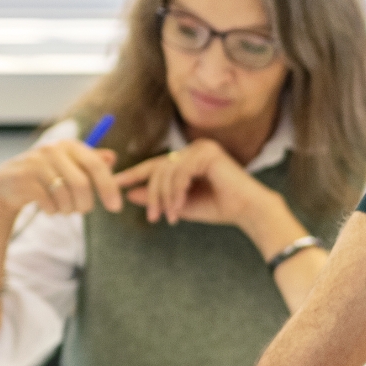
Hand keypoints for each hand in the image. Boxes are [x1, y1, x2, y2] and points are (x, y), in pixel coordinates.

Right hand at [0, 133, 117, 223]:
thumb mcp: (69, 165)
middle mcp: (53, 150)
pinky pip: (48, 203)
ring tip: (63, 208)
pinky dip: (53, 211)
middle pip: (81, 184)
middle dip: (85, 204)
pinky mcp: (23, 179)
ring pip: (65, 196)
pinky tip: (48, 208)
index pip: (96, 165)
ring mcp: (36, 163)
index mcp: (69, 145)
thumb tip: (112, 157)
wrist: (9, 183)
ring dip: (68, 209)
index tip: (116, 208)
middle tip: (82, 210)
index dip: (109, 187)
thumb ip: (90, 161)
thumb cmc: (46, 175)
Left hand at [99, 138, 286, 233]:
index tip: (117, 184)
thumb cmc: (219, 208)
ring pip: (167, 172)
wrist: (248, 211)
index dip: (135, 174)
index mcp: (188, 159)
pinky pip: (180, 173)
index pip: (156, 165)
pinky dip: (177, 192)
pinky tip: (180, 207)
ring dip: (165, 197)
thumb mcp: (181, 204)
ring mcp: (201, 148)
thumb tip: (130, 194)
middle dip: (152, 194)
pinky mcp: (208, 153)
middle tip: (152, 217)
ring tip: (170, 216)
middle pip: (158, 169)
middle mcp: (193, 149)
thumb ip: (158, 198)